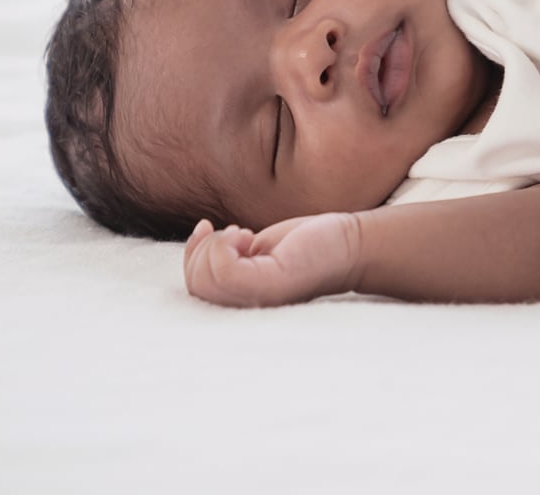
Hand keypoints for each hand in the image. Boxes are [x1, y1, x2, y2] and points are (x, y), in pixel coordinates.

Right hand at [182, 213, 363, 307]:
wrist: (349, 245)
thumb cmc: (304, 246)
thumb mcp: (256, 250)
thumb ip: (228, 255)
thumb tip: (202, 233)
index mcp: (243, 304)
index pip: (195, 293)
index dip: (191, 257)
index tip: (207, 230)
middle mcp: (248, 310)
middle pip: (196, 286)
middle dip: (201, 250)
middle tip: (235, 234)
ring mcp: (258, 300)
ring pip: (204, 279)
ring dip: (214, 245)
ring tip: (243, 234)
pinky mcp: (271, 285)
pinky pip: (224, 271)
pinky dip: (224, 245)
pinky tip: (247, 234)